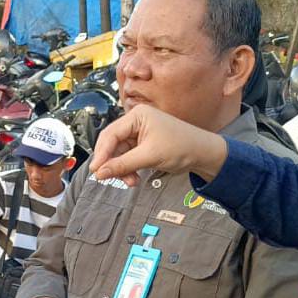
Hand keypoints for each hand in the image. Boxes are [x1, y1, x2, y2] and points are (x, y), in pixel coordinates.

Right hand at [89, 105, 226, 186]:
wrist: (203, 153)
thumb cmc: (182, 146)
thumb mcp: (150, 156)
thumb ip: (123, 165)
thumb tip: (100, 173)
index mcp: (137, 116)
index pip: (111, 134)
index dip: (101, 153)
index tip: (95, 171)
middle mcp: (135, 122)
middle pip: (112, 144)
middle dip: (111, 163)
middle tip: (106, 178)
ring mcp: (139, 134)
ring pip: (119, 154)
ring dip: (121, 169)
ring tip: (130, 182)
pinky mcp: (142, 145)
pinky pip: (128, 158)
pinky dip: (129, 170)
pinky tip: (134, 178)